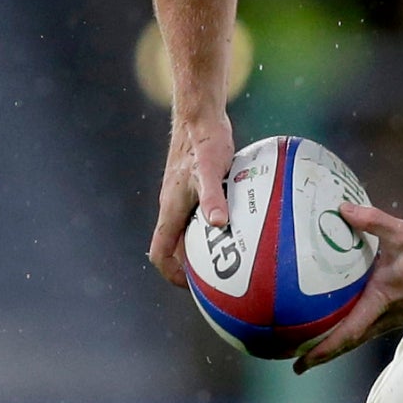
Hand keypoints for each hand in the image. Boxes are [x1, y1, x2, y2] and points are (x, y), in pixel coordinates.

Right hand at [148, 113, 235, 288]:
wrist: (199, 115)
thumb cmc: (203, 141)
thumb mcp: (211, 170)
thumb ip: (213, 197)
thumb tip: (218, 224)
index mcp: (170, 209)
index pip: (160, 253)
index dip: (172, 274)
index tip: (194, 287)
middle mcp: (173, 207)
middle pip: (175, 247)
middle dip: (192, 267)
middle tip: (221, 280)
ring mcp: (184, 197)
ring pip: (189, 232)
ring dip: (205, 248)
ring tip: (235, 258)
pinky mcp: (198, 187)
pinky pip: (203, 216)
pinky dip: (217, 226)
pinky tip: (242, 226)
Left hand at [292, 204, 402, 371]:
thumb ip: (371, 220)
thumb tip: (343, 209)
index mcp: (382, 300)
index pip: (346, 333)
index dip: (321, 351)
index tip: (300, 364)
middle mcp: (387, 316)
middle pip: (349, 343)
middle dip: (323, 354)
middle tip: (297, 359)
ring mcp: (397, 318)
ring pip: (361, 336)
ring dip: (339, 342)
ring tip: (316, 342)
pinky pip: (373, 327)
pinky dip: (355, 329)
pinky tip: (347, 317)